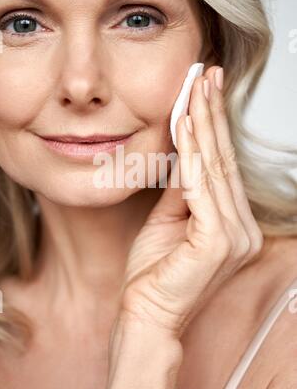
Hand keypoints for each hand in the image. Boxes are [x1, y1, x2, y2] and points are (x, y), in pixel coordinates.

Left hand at [118, 65, 263, 338]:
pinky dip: (191, 152)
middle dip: (212, 114)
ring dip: (202, 124)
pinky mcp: (218, 241)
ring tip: (196, 88)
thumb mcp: (170, 219)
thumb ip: (183, 188)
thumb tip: (185, 153)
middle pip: (223, 161)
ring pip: (214, 167)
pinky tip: (184, 122)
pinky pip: (201, 186)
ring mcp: (235, 236)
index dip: (214, 127)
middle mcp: (242, 228)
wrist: (145, 313)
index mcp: (233, 224)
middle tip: (207, 75)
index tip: (206, 92)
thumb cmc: (154, 272)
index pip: (222, 167)